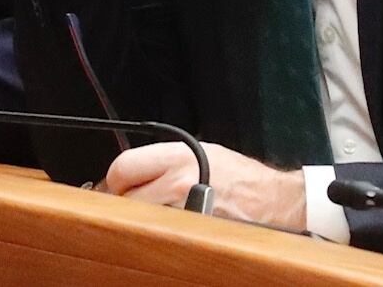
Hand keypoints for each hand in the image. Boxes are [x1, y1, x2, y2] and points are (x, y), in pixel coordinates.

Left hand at [102, 141, 305, 230]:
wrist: (269, 196)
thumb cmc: (236, 173)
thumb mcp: (197, 150)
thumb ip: (162, 159)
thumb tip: (128, 172)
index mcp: (178, 155)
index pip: (123, 166)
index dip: (113, 179)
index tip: (113, 186)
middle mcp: (178, 180)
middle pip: (127, 196)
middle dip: (122, 201)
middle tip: (125, 204)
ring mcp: (185, 208)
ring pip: (141, 218)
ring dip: (139, 219)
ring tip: (150, 216)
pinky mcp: (193, 230)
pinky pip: (161, 232)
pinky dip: (159, 231)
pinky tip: (167, 228)